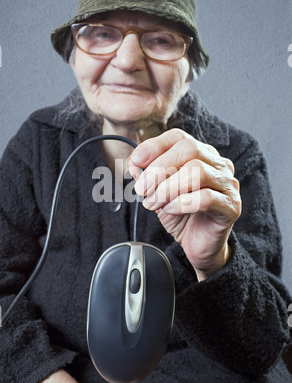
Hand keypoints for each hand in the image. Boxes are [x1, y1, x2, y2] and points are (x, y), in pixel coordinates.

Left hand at [128, 129, 240, 279]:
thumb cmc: (182, 215)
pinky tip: (170, 210)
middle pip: (189, 150)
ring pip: (197, 171)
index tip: (135, 161)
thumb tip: (134, 163)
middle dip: (159, 168)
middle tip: (142, 188)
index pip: (179, 137)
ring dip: (168, 188)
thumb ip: (147, 176)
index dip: (155, 146)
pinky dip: (181, 203)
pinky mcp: (231, 206)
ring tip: (153, 203)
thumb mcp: (158, 191)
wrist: (199, 245)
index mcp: (201, 155)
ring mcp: (227, 184)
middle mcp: (218, 165)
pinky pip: (205, 197)